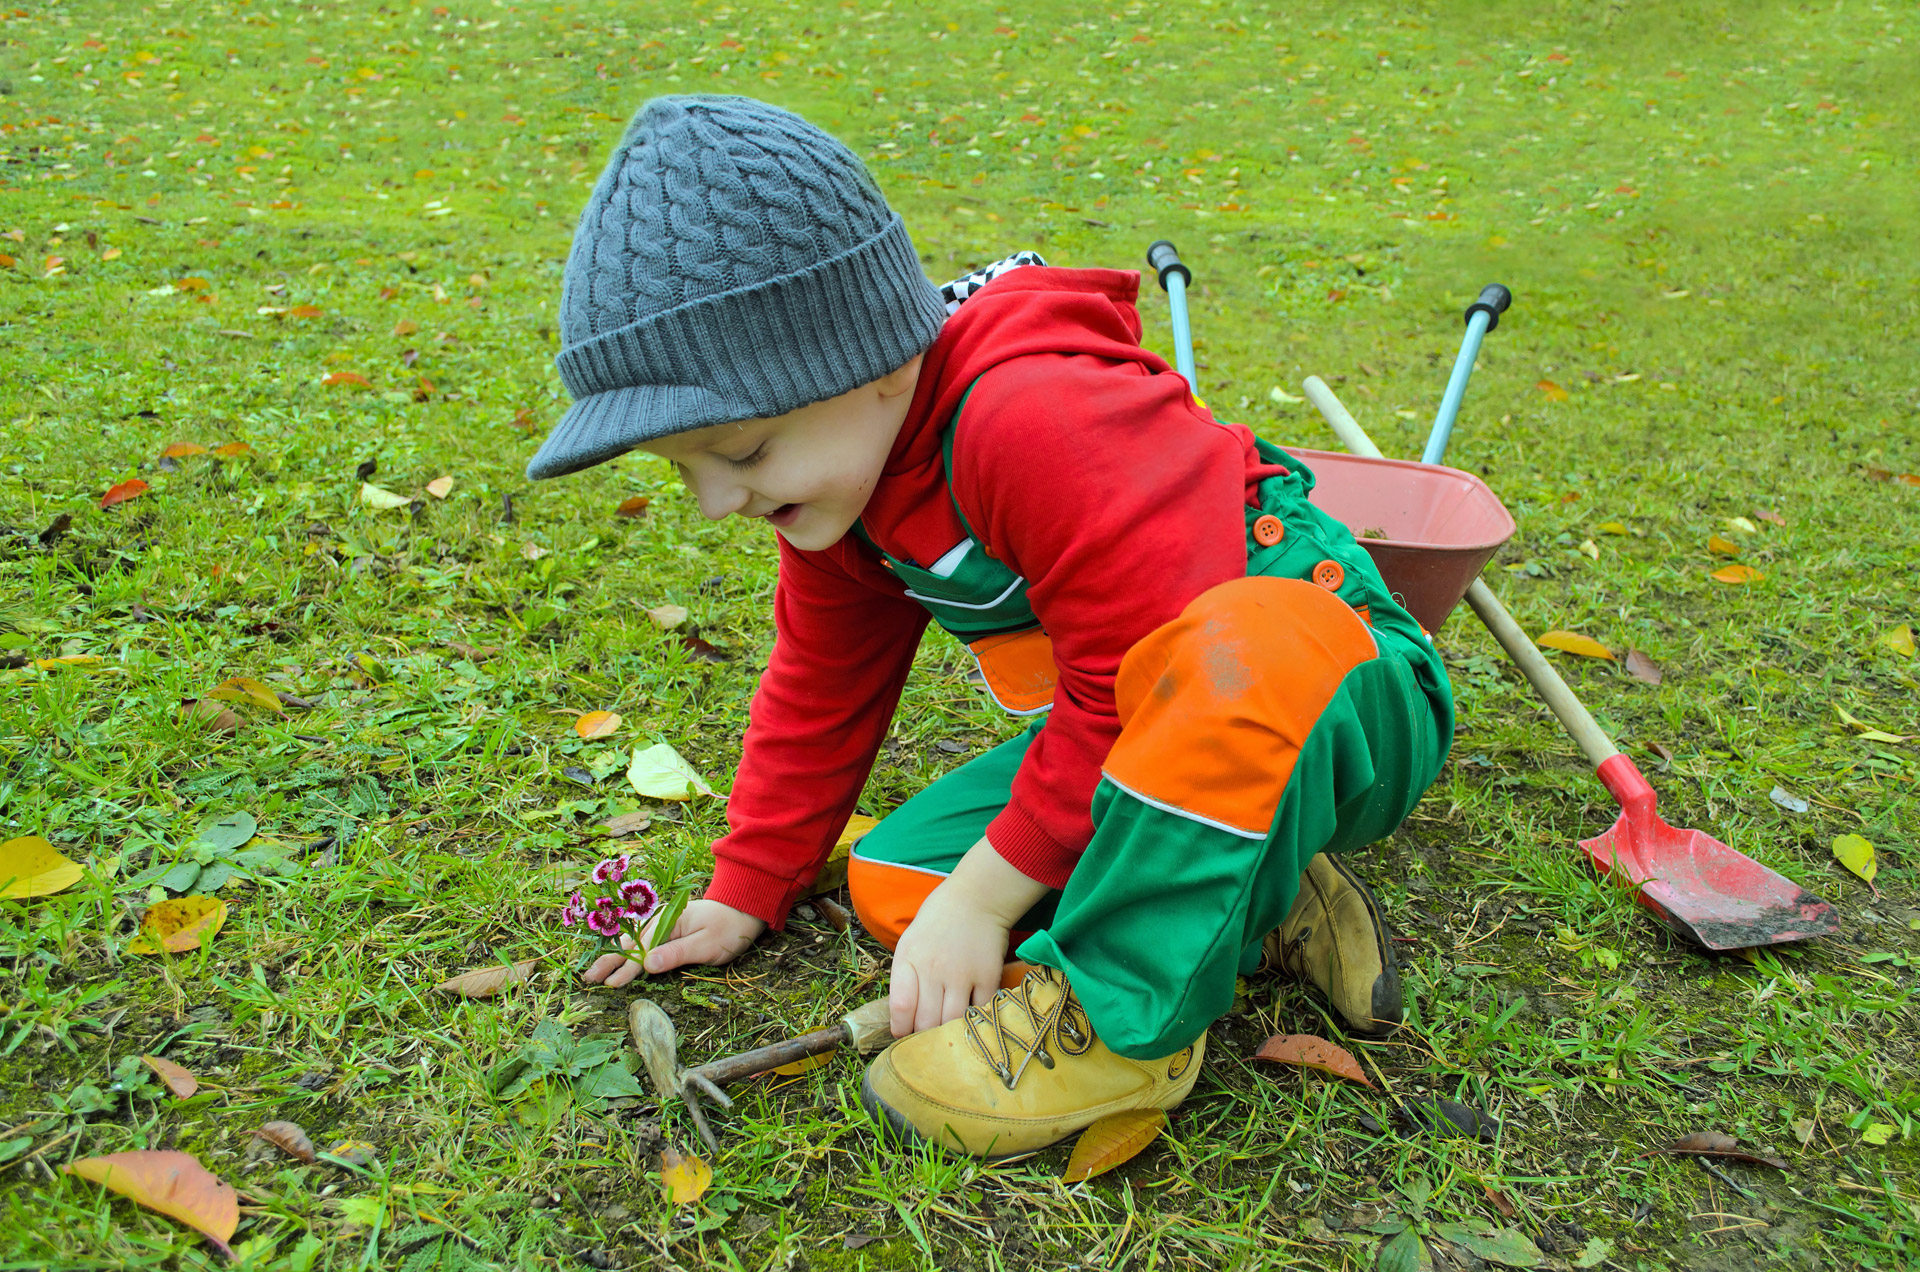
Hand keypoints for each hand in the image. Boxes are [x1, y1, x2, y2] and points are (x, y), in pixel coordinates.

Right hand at [582, 899, 765, 988]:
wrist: (742, 910)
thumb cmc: (728, 928)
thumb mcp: (706, 944)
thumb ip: (676, 954)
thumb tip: (647, 965)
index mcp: (669, 923)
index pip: (642, 949)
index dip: (625, 968)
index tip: (610, 984)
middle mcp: (661, 921)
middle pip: (630, 943)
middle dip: (609, 961)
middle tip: (589, 978)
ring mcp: (663, 925)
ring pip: (633, 942)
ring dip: (614, 956)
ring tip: (595, 971)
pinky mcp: (666, 931)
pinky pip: (642, 942)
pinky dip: (626, 951)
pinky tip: (616, 960)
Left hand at [890, 880, 1010, 1036]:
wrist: (978, 899)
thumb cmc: (939, 919)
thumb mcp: (911, 940)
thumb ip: (906, 975)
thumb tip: (904, 1014)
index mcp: (909, 958)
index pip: (901, 1007)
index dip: (901, 1028)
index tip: (904, 1033)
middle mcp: (933, 969)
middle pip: (926, 1022)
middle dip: (923, 1036)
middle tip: (926, 1037)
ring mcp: (961, 974)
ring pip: (950, 1022)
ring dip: (947, 1033)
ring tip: (947, 1033)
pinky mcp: (987, 977)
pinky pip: (978, 1011)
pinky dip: (974, 1019)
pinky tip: (969, 1017)